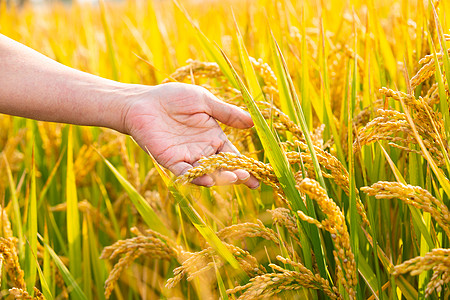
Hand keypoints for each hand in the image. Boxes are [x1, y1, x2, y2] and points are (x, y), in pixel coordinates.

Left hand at [121, 82, 259, 188]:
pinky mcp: (170, 160)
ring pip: (206, 172)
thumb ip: (226, 113)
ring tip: (232, 178)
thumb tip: (253, 122)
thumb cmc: (174, 98)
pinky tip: (207, 179)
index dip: (246, 166)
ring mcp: (187, 157)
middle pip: (223, 168)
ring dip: (219, 177)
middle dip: (236, 175)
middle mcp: (202, 150)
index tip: (259, 175)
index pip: (233, 155)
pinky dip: (195, 176)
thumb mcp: (204, 101)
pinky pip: (185, 171)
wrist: (144, 101)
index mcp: (213, 137)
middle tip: (248, 180)